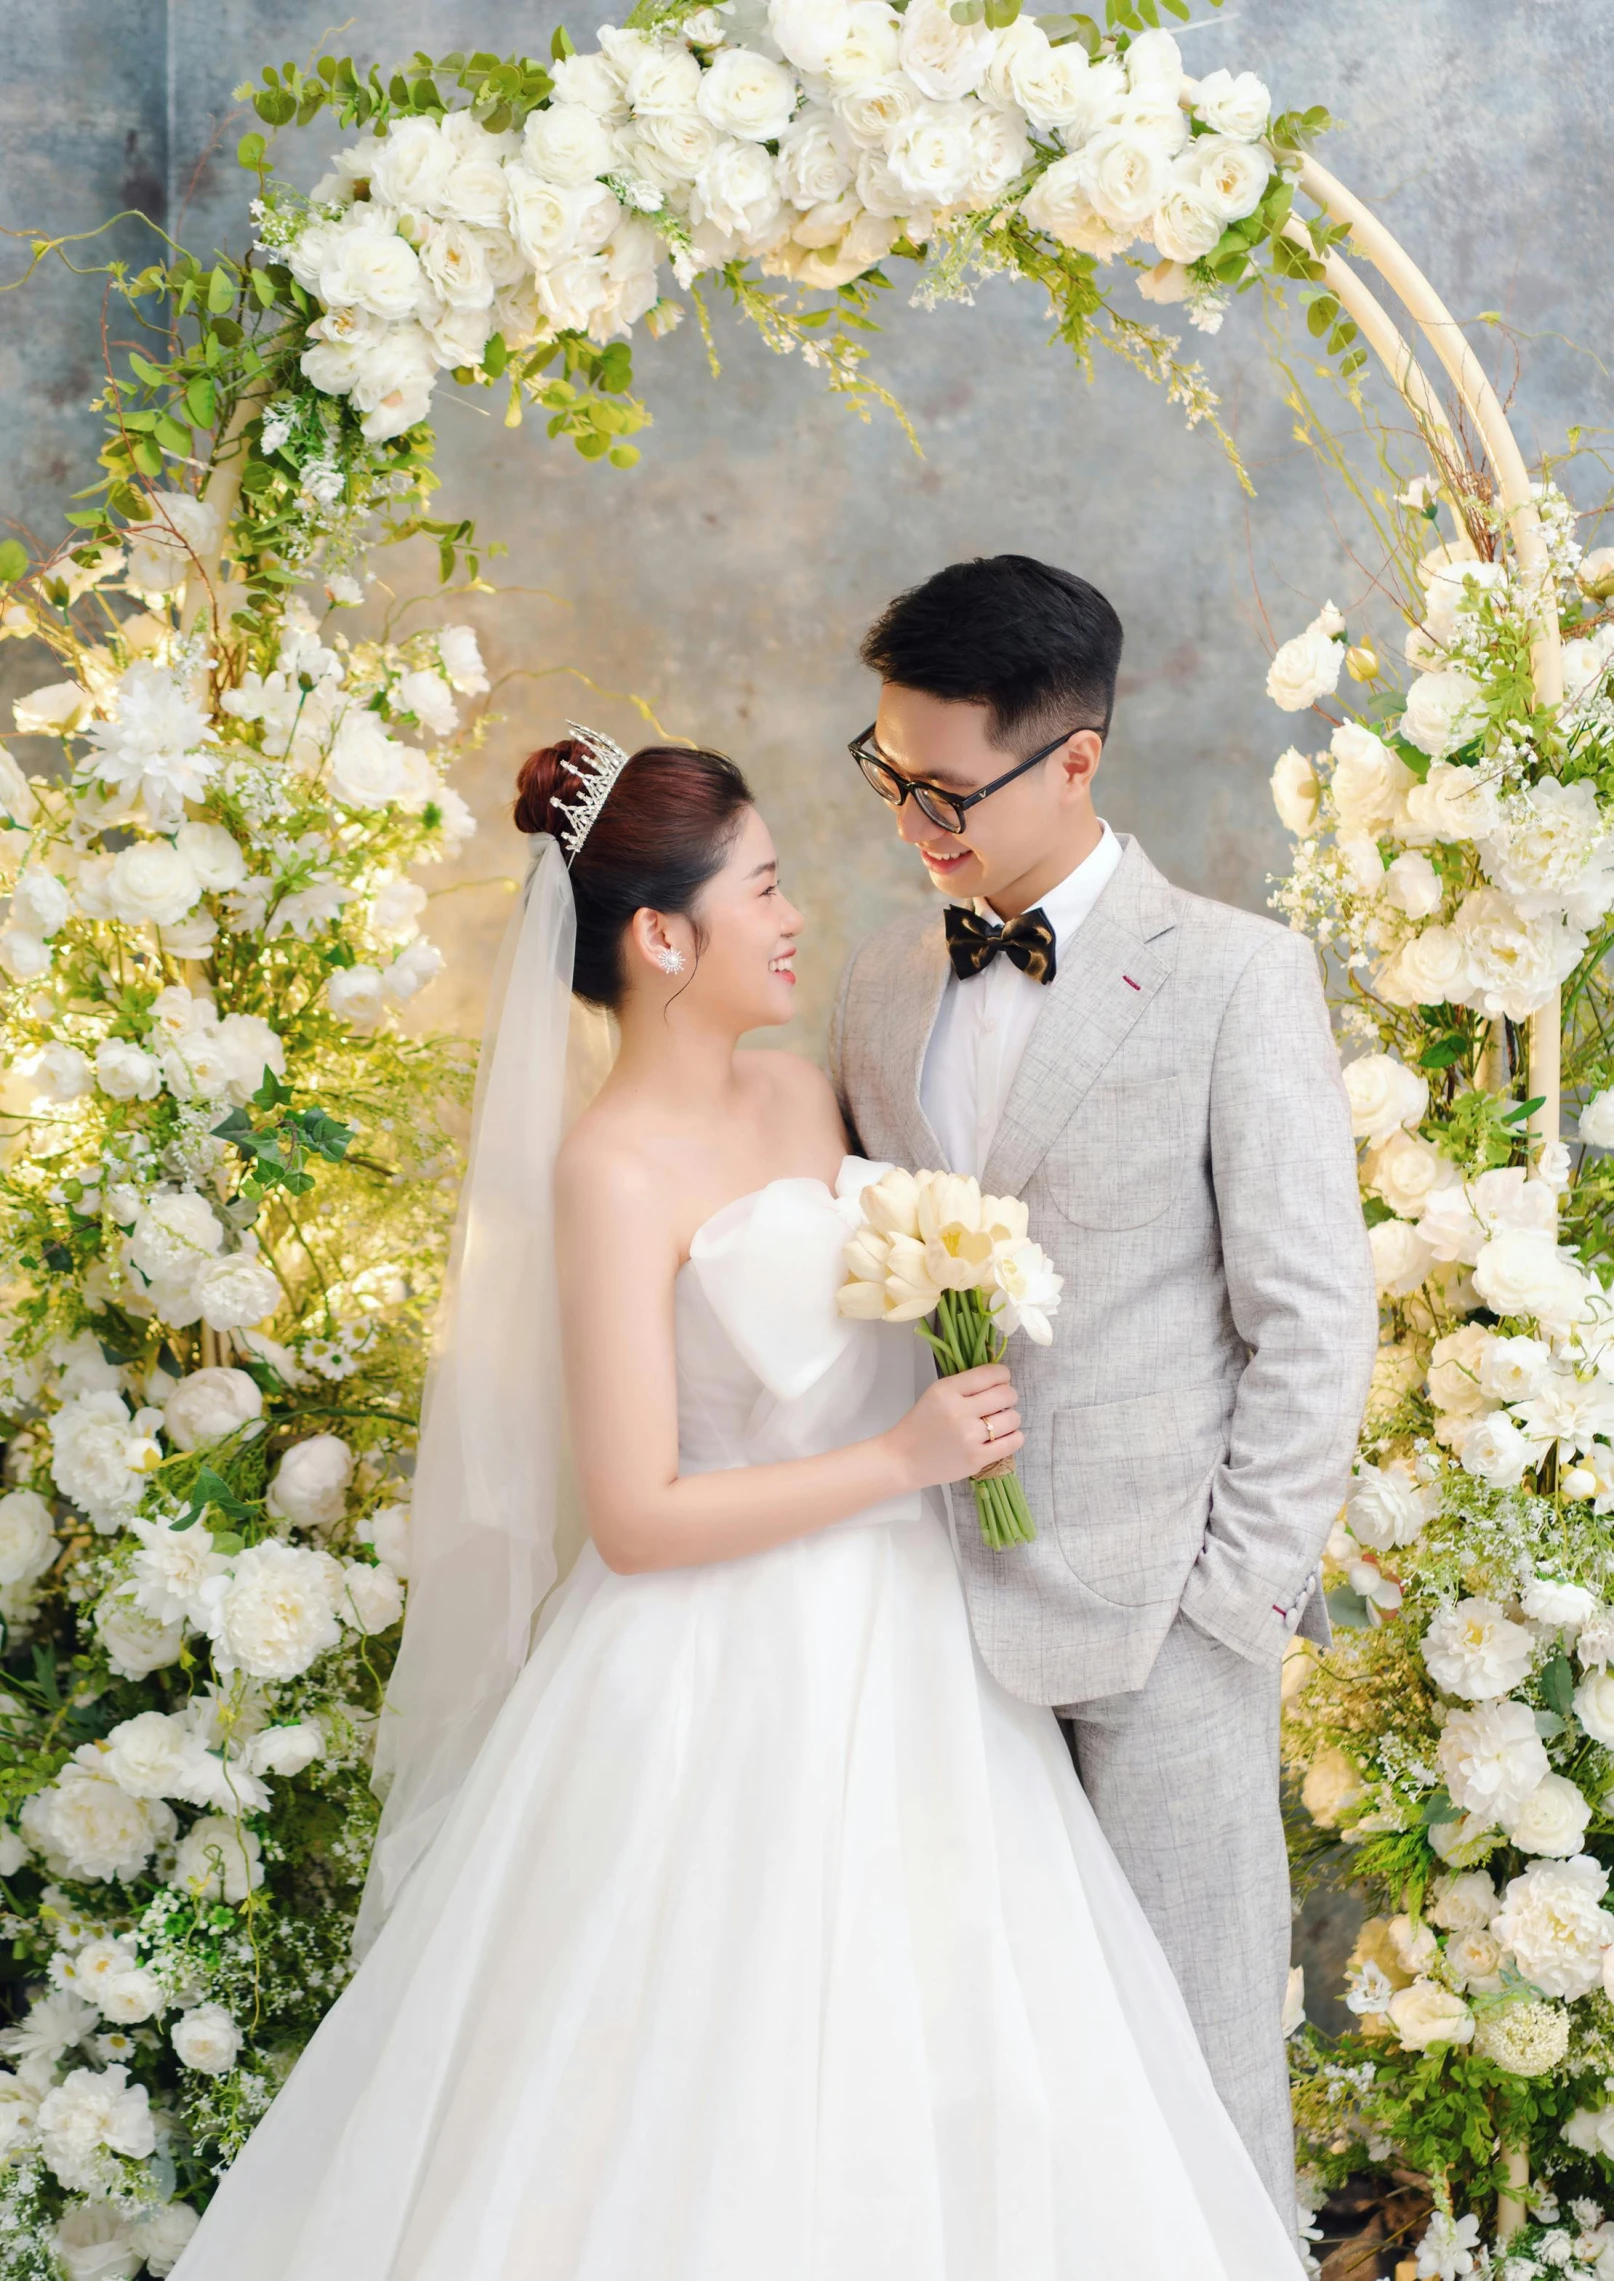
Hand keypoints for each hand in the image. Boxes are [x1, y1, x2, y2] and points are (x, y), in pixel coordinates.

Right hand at [887, 1363, 1023, 1491]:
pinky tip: (1004, 1436)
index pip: (990, 1374)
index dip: (1003, 1375)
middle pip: (1006, 1394)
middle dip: (1008, 1396)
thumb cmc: (920, 1425)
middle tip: (1000, 1403)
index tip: (1002, 1380)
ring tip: (999, 1422)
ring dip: (1010, 1418)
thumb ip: (965, 1385)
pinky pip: (1013, 1442)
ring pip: (1013, 1418)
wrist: (903, 1459)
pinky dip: (1014, 1437)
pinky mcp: (977, 1458)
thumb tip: (1000, 1378)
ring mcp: (969, 1437)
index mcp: (947, 1391)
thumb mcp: (936, 1394)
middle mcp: (959, 1411)